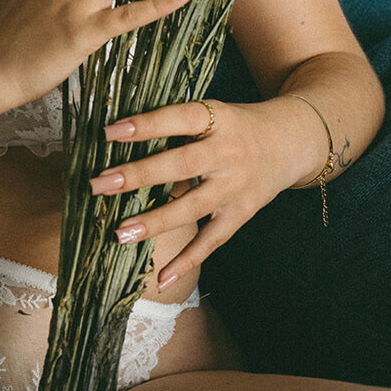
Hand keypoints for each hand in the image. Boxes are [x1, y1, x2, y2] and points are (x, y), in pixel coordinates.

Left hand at [89, 97, 296, 288]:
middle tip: (99, 185)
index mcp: (218, 118)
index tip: (109, 133)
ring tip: (120, 233)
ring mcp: (236, 186)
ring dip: (155, 222)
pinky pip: (213, 240)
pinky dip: (188, 261)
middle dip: (138, 176)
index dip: (145, 126)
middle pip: (180, 165)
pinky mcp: (242, 213)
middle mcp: (228, 152)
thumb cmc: (235, 125)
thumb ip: (175, 123)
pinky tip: (162, 278)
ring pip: (193, 207)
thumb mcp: (212, 112)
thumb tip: (117, 136)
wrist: (290, 142)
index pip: (178, 119)